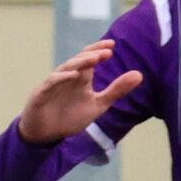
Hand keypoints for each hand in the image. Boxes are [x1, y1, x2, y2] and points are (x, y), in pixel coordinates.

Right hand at [20, 40, 143, 145]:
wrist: (46, 135)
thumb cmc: (70, 118)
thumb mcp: (98, 105)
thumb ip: (116, 90)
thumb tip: (139, 74)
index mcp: (80, 78)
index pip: (90, 58)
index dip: (99, 50)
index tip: (112, 45)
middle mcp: (67, 77)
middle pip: (79, 60)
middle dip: (92, 54)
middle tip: (106, 51)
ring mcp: (53, 84)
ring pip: (66, 68)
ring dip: (80, 62)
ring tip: (94, 58)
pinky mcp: (41, 94)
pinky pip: (51, 82)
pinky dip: (61, 77)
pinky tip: (73, 75)